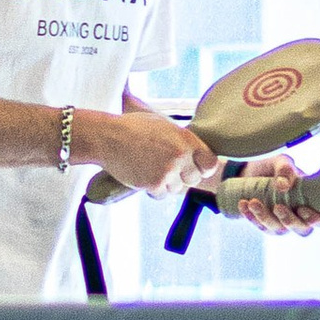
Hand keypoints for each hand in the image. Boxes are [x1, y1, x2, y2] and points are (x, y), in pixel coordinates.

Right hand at [84, 104, 216, 196]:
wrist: (108, 137)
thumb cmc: (133, 127)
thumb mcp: (164, 124)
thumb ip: (182, 138)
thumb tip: (195, 150)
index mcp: (186, 139)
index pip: (210, 163)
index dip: (203, 168)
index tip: (195, 168)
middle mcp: (181, 156)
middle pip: (194, 179)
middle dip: (183, 177)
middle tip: (168, 170)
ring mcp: (168, 171)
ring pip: (177, 189)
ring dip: (166, 184)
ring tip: (150, 169)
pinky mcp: (154, 184)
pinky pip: (162, 194)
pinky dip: (154, 190)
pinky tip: (143, 176)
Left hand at [232, 155, 319, 238]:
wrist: (254, 170)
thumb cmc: (276, 166)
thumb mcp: (281, 161)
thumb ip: (285, 169)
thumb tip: (282, 186)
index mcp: (314, 201)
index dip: (316, 219)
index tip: (302, 209)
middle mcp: (302, 216)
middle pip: (303, 230)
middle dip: (289, 221)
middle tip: (277, 207)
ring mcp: (284, 222)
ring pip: (279, 230)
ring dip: (265, 218)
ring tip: (252, 202)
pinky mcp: (267, 225)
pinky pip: (261, 227)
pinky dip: (251, 217)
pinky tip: (243, 204)